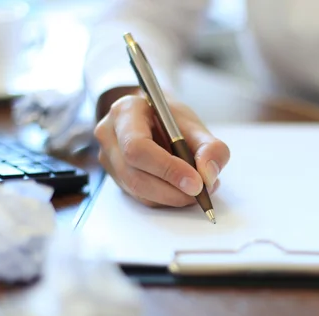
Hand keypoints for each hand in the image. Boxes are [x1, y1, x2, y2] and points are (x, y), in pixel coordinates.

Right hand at [94, 93, 229, 206]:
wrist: (154, 119)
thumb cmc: (171, 120)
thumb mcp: (195, 125)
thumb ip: (210, 147)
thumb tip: (208, 175)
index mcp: (125, 112)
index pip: (137, 147)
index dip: (167, 169)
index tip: (196, 182)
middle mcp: (110, 136)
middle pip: (135, 175)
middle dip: (172, 190)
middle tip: (201, 193)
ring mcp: (108, 159)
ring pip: (138, 191)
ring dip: (171, 198)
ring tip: (198, 191)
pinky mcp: (116, 178)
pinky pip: (140, 197)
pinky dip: (165, 199)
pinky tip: (183, 191)